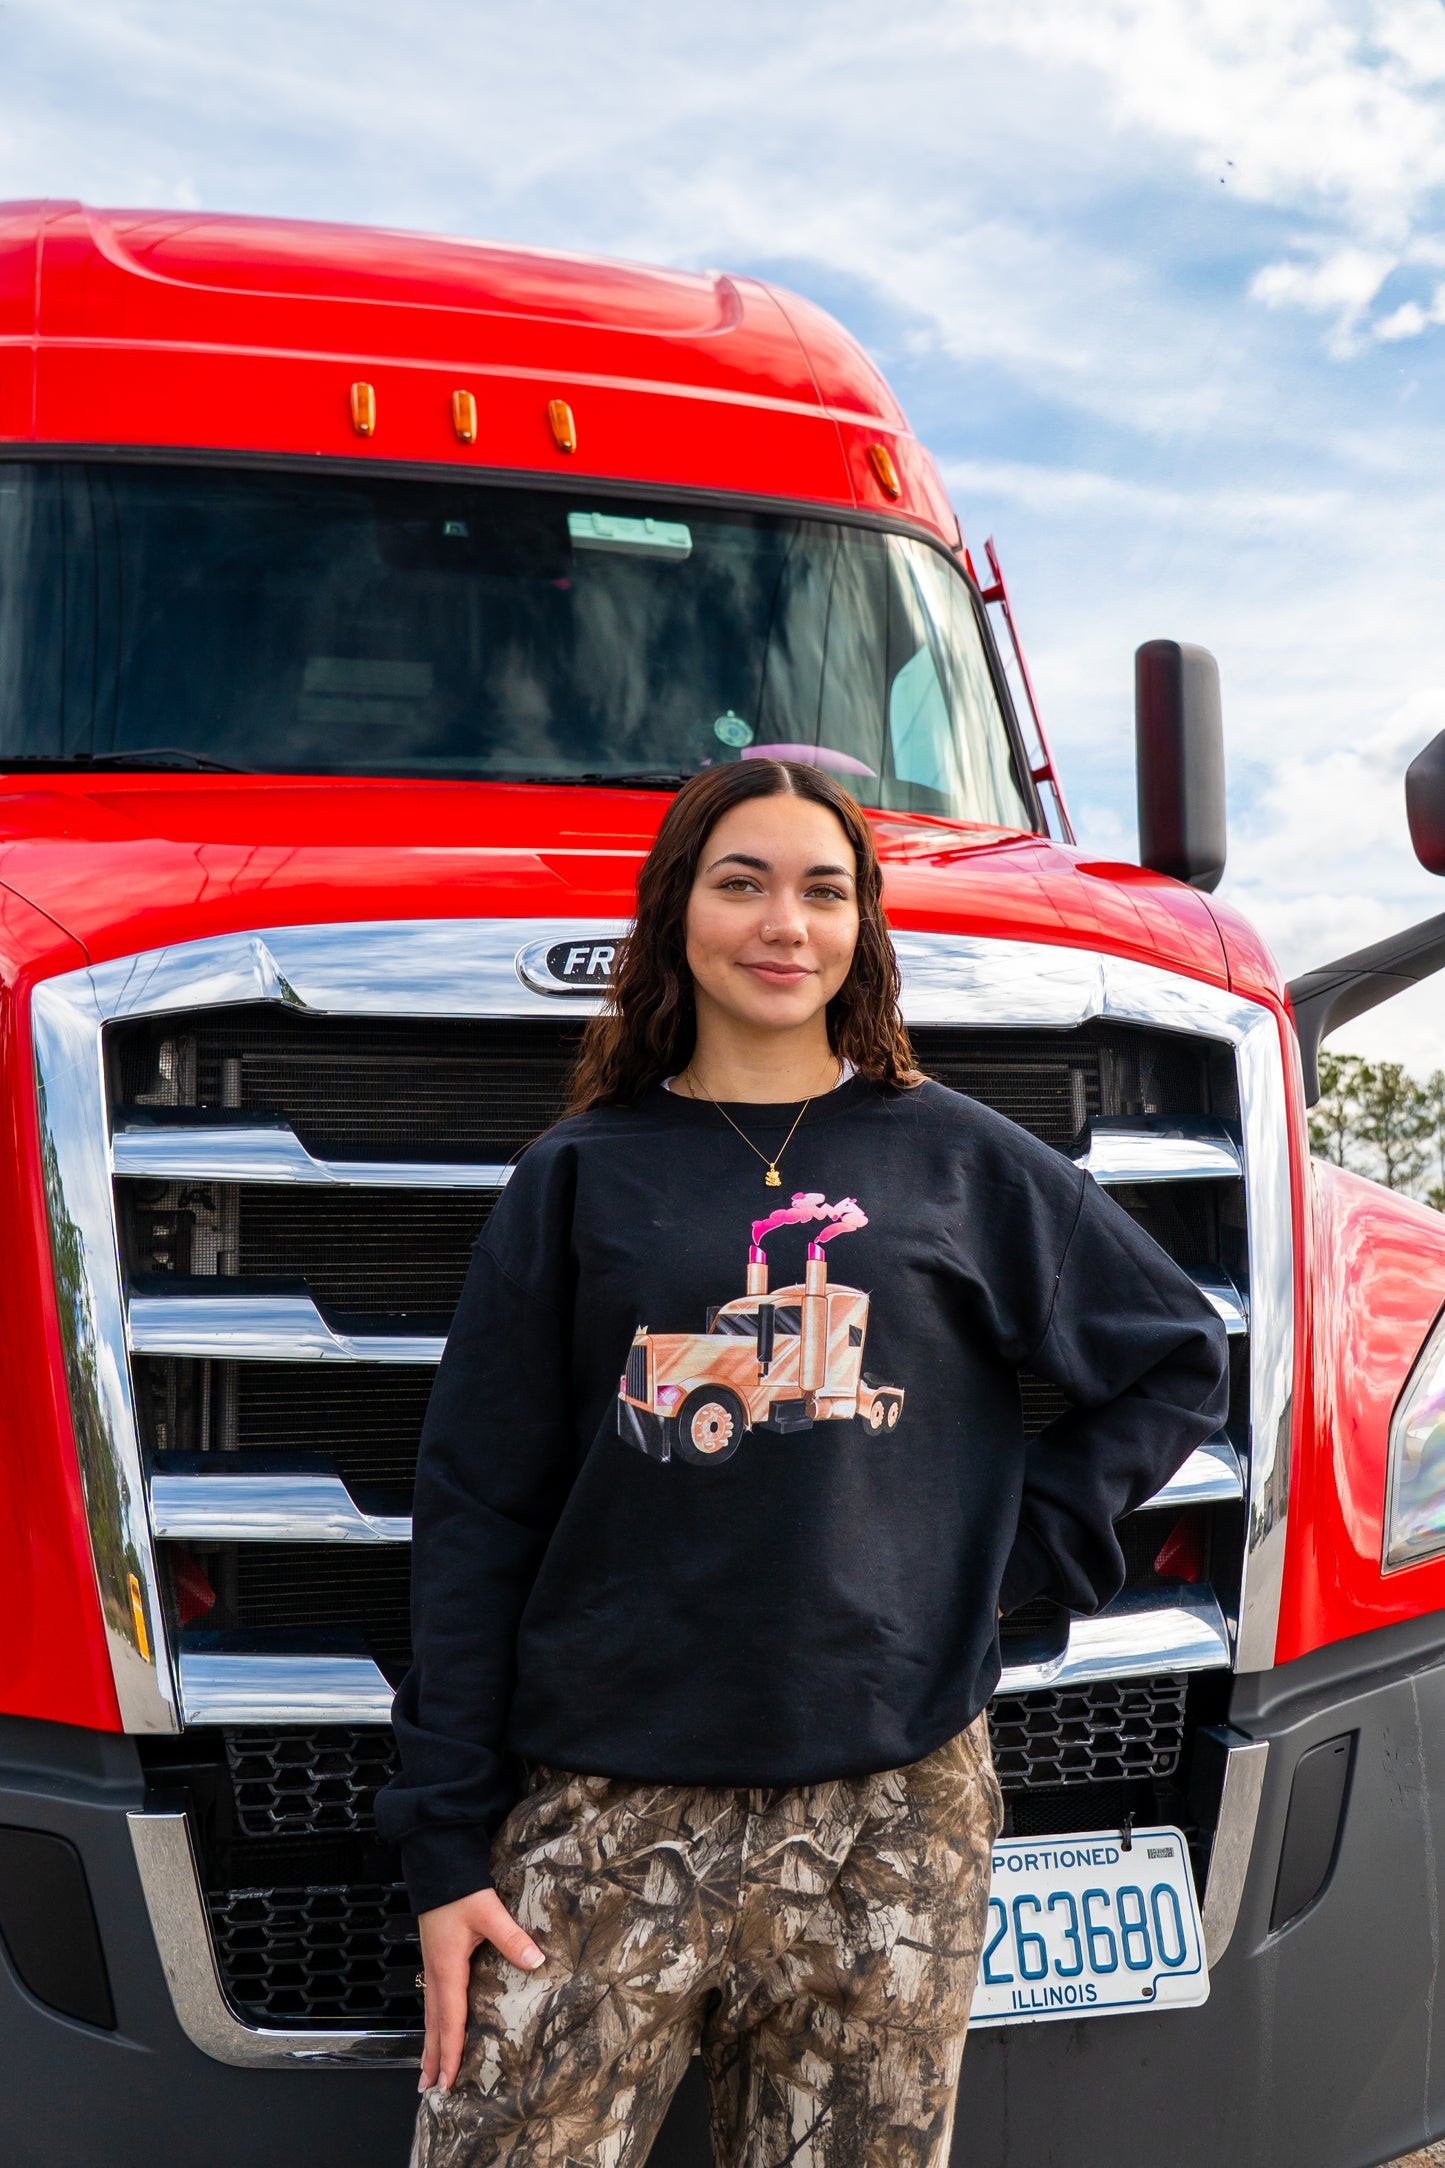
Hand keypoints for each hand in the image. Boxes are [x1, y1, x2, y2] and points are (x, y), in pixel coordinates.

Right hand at [417, 1887, 544, 2092]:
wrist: (437, 1864)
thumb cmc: (460, 1889)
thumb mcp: (489, 1912)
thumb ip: (512, 1938)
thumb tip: (536, 1962)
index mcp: (447, 1968)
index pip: (450, 2020)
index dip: (450, 2052)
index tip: (448, 2081)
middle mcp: (435, 1972)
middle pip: (434, 2024)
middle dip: (433, 2057)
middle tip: (430, 2088)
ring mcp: (432, 1966)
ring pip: (431, 2013)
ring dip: (431, 2042)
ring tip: (428, 2069)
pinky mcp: (435, 1957)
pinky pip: (433, 1999)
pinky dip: (433, 2021)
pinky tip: (438, 2026)